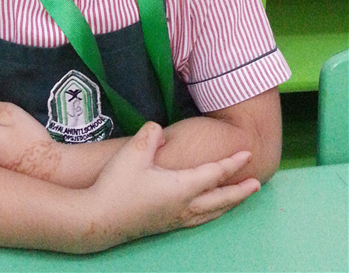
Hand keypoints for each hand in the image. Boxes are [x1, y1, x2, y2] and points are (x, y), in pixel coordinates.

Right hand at [84, 122, 259, 250]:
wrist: (99, 218)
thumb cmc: (117, 185)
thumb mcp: (134, 152)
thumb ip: (151, 134)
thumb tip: (161, 131)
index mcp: (181, 188)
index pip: (215, 174)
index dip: (232, 163)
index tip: (247, 153)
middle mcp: (184, 206)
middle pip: (220, 199)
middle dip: (240, 191)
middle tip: (257, 184)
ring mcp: (175, 219)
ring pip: (211, 213)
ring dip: (228, 204)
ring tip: (239, 198)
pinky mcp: (165, 225)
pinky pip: (199, 219)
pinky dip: (212, 213)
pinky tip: (207, 211)